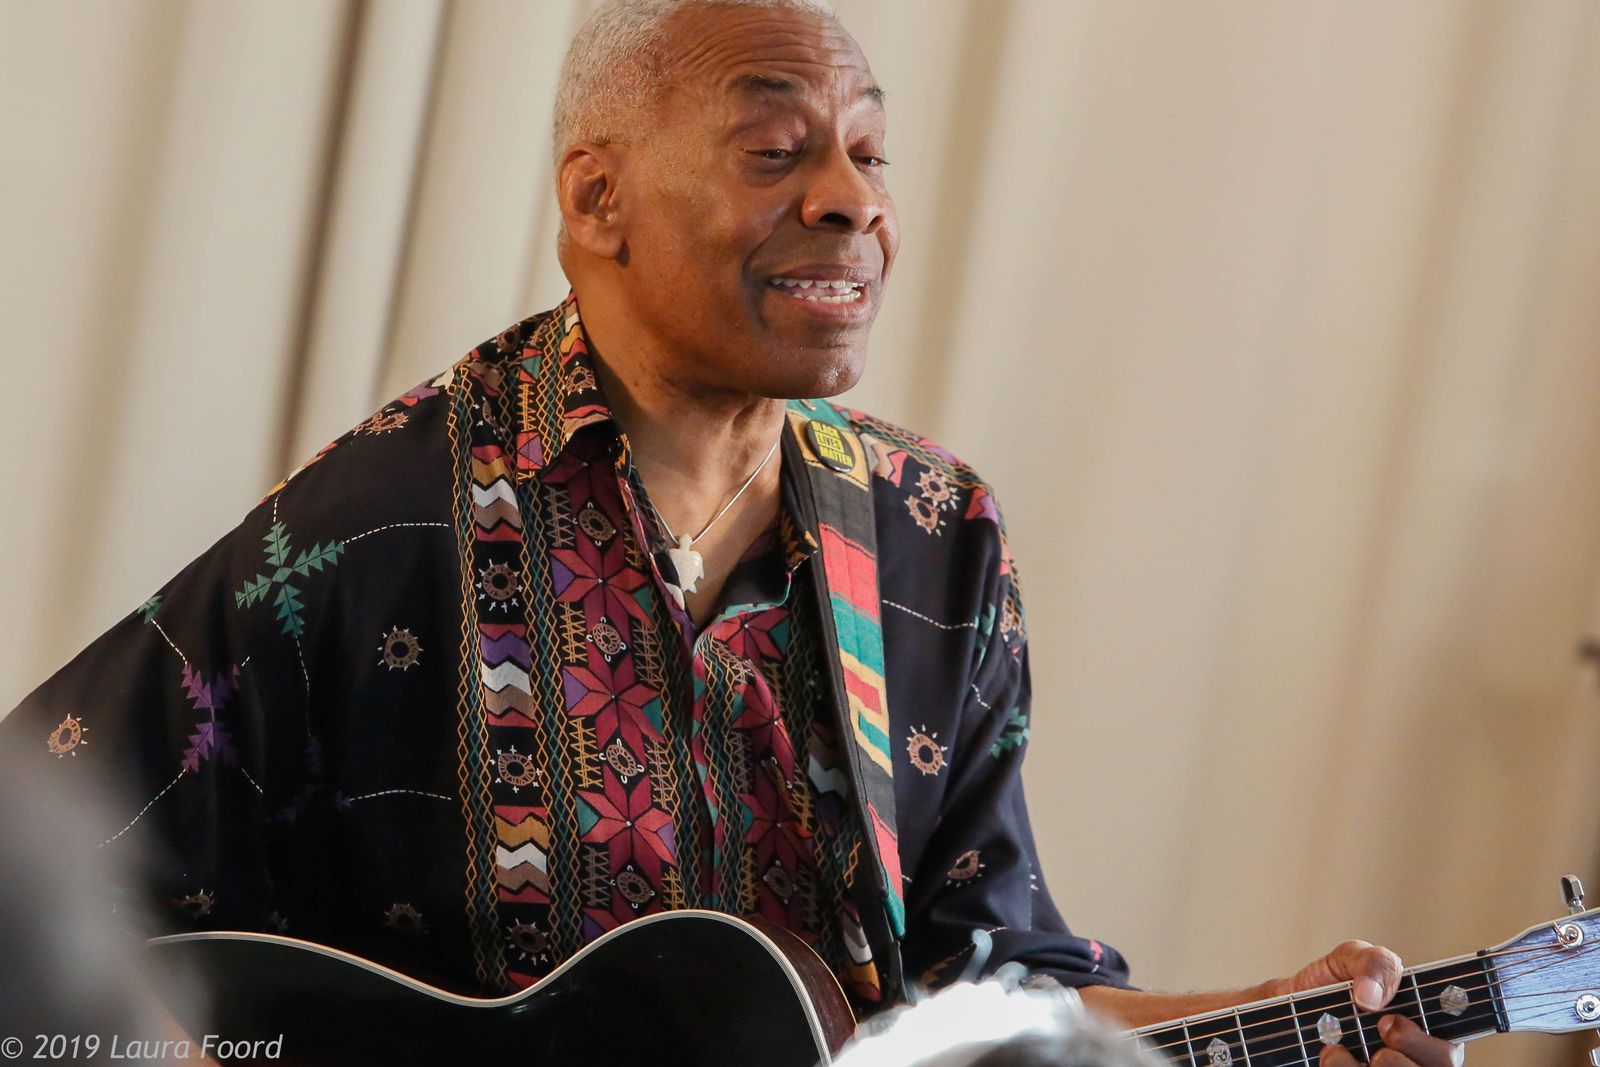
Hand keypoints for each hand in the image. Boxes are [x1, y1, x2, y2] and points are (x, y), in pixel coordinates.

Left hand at [1274, 939, 1463, 1065]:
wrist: (1286, 1008)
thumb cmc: (1329, 984)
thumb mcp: (1350, 958)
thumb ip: (1374, 963)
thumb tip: (1374, 997)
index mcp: (1426, 1029)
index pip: (1451, 1051)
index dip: (1432, 1044)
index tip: (1393, 1022)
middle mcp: (1414, 1061)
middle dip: (1407, 1051)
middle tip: (1378, 1028)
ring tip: (1337, 1048)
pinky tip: (1328, 1056)